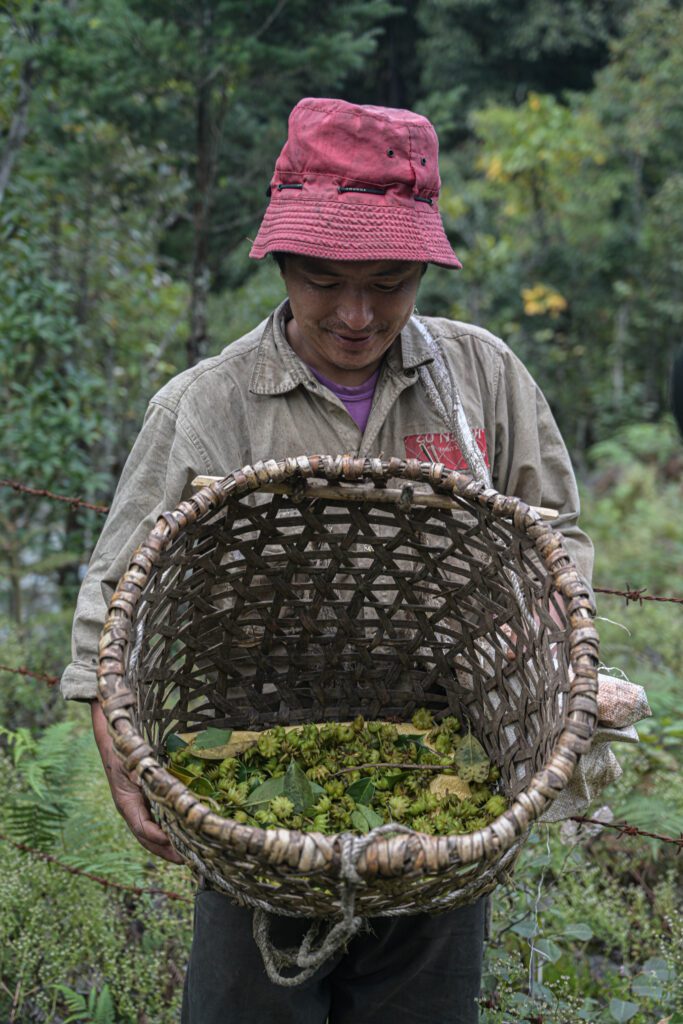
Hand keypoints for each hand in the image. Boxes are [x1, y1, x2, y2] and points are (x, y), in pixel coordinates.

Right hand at [91, 700, 183, 863]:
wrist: (114, 734)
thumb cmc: (123, 747)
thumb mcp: (132, 759)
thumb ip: (145, 776)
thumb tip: (154, 785)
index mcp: (126, 801)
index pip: (142, 828)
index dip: (158, 839)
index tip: (174, 844)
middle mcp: (132, 808)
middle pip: (148, 838)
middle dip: (166, 852)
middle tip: (187, 861)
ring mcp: (138, 805)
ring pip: (152, 832)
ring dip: (169, 845)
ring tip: (188, 855)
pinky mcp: (146, 799)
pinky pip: (157, 820)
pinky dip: (169, 830)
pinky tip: (183, 833)